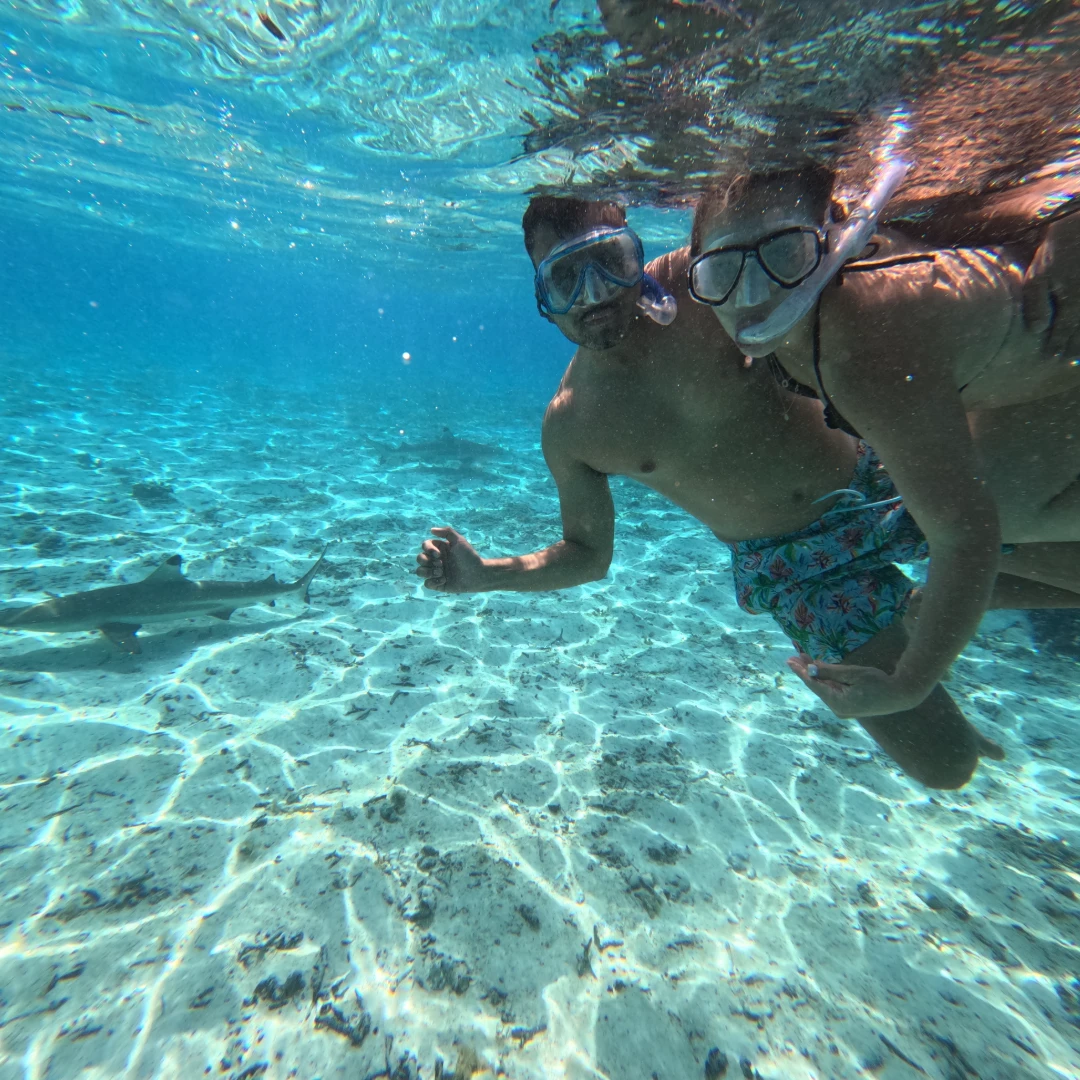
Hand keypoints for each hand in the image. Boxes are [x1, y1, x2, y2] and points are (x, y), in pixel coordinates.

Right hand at [414, 527, 486, 592]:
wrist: (478, 574)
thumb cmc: (470, 556)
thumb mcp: (460, 541)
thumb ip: (447, 532)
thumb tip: (431, 530)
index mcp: (439, 549)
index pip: (424, 546)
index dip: (428, 549)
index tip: (439, 554)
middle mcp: (436, 560)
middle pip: (419, 558)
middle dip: (427, 561)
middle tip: (441, 564)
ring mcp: (436, 573)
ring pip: (419, 571)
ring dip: (427, 572)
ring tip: (441, 573)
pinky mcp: (438, 584)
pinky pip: (427, 584)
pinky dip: (433, 582)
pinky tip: (444, 580)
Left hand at [786, 653, 929, 717]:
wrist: (902, 694)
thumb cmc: (879, 682)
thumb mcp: (853, 674)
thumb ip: (830, 672)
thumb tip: (810, 669)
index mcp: (838, 703)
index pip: (814, 684)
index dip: (801, 671)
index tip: (790, 660)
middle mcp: (838, 708)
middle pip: (818, 686)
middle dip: (806, 671)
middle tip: (793, 657)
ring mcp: (844, 708)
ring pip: (825, 687)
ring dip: (815, 674)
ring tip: (803, 660)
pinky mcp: (850, 705)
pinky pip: (834, 690)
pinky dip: (826, 679)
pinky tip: (818, 669)